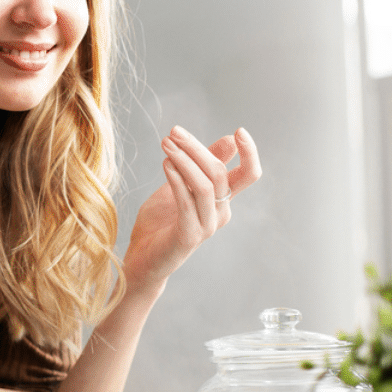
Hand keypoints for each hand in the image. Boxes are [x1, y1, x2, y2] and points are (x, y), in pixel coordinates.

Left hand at [123, 126, 260, 293]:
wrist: (142, 260)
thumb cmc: (160, 222)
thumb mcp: (180, 186)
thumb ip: (200, 166)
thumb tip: (229, 140)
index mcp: (222, 200)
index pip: (248, 174)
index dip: (250, 153)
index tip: (239, 131)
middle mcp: (220, 213)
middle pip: (219, 173)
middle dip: (196, 148)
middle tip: (174, 132)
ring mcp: (206, 226)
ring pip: (206, 185)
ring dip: (185, 160)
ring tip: (165, 144)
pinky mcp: (189, 236)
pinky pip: (187, 202)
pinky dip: (177, 180)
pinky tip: (165, 164)